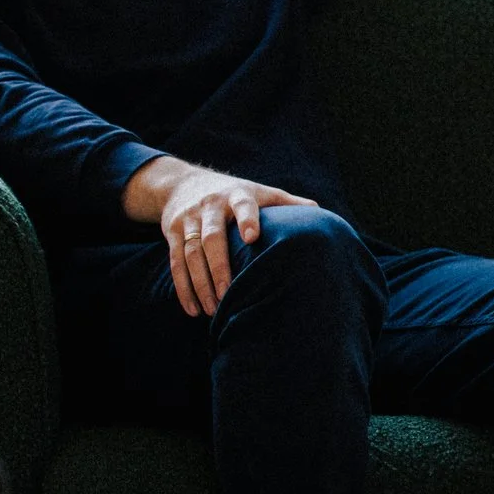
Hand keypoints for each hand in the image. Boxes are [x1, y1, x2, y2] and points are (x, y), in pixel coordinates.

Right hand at [123, 155, 318, 317]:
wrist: (182, 183)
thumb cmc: (234, 194)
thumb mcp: (260, 192)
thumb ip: (288, 203)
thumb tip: (322, 216)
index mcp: (237, 195)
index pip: (243, 206)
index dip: (247, 219)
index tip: (252, 238)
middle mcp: (210, 205)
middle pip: (211, 237)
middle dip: (219, 268)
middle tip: (229, 295)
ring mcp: (188, 218)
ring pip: (190, 253)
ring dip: (200, 284)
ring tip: (213, 310)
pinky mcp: (171, 231)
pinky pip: (175, 262)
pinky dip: (183, 287)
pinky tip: (193, 309)